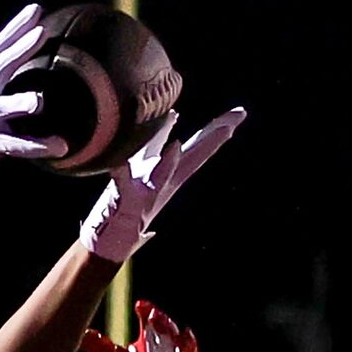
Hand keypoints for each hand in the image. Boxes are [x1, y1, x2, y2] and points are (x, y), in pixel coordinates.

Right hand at [0, 5, 67, 190]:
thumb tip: (20, 47)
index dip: (15, 27)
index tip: (35, 9)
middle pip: (0, 67)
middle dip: (20, 49)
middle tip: (41, 32)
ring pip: (3, 108)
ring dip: (19, 103)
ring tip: (37, 101)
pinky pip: (16, 145)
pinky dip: (39, 146)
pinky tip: (60, 146)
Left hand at [80, 106, 245, 262]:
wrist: (112, 238)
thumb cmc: (128, 199)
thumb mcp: (145, 163)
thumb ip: (159, 138)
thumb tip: (174, 113)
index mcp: (170, 173)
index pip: (197, 148)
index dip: (217, 131)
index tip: (239, 115)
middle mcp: (163, 184)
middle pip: (190, 159)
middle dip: (211, 141)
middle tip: (232, 124)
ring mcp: (146, 196)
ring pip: (160, 177)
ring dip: (169, 163)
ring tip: (177, 146)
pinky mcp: (124, 205)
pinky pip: (122, 187)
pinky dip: (122, 175)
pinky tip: (119, 165)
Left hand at [82, 299, 223, 351]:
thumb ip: (104, 351)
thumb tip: (83, 335)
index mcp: (155, 343)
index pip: (153, 322)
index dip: (148, 312)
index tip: (140, 305)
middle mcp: (173, 348)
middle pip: (171, 331)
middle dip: (166, 324)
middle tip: (156, 316)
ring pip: (188, 349)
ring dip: (185, 344)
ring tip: (180, 339)